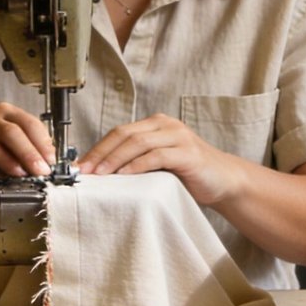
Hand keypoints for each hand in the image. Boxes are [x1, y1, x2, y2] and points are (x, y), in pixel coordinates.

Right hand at [0, 102, 54, 178]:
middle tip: (47, 169)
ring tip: (34, 172)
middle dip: (37, 149)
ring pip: (6, 134)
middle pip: (22, 127)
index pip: (34, 124)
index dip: (46, 143)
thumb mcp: (11, 157)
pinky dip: (3, 159)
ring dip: (24, 154)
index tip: (56, 162)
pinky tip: (13, 171)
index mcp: (9, 115)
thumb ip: (31, 160)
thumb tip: (60, 170)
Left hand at [77, 113, 240, 204]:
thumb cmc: (189, 174)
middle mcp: (166, 125)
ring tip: (101, 174)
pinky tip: (125, 175)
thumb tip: (100, 171)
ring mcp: (179, 137)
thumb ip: (136, 160)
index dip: (98, 148)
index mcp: (156, 124)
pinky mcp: (188, 153)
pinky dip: (138, 165)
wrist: (224, 180)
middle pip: (125, 134)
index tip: (81, 166)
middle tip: (85, 171)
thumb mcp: (158, 163)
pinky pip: (157, 156)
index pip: (119, 132)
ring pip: (139, 143)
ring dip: (116, 159)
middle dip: (101, 153)